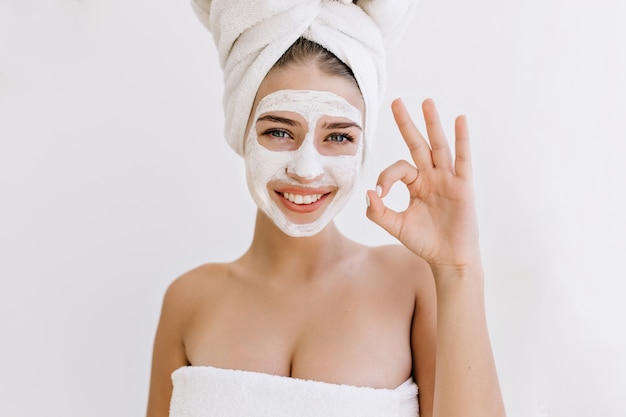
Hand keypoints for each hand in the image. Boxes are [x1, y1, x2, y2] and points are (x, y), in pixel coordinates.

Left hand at [366, 98, 479, 270]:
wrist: (449, 259)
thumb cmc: (424, 242)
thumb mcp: (396, 226)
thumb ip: (379, 211)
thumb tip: (368, 192)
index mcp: (415, 184)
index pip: (398, 168)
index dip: (386, 176)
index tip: (380, 192)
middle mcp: (431, 177)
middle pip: (417, 144)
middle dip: (407, 123)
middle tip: (396, 102)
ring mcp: (448, 179)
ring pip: (439, 146)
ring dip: (432, 124)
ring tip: (426, 102)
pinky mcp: (463, 186)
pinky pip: (463, 159)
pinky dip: (462, 139)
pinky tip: (460, 120)